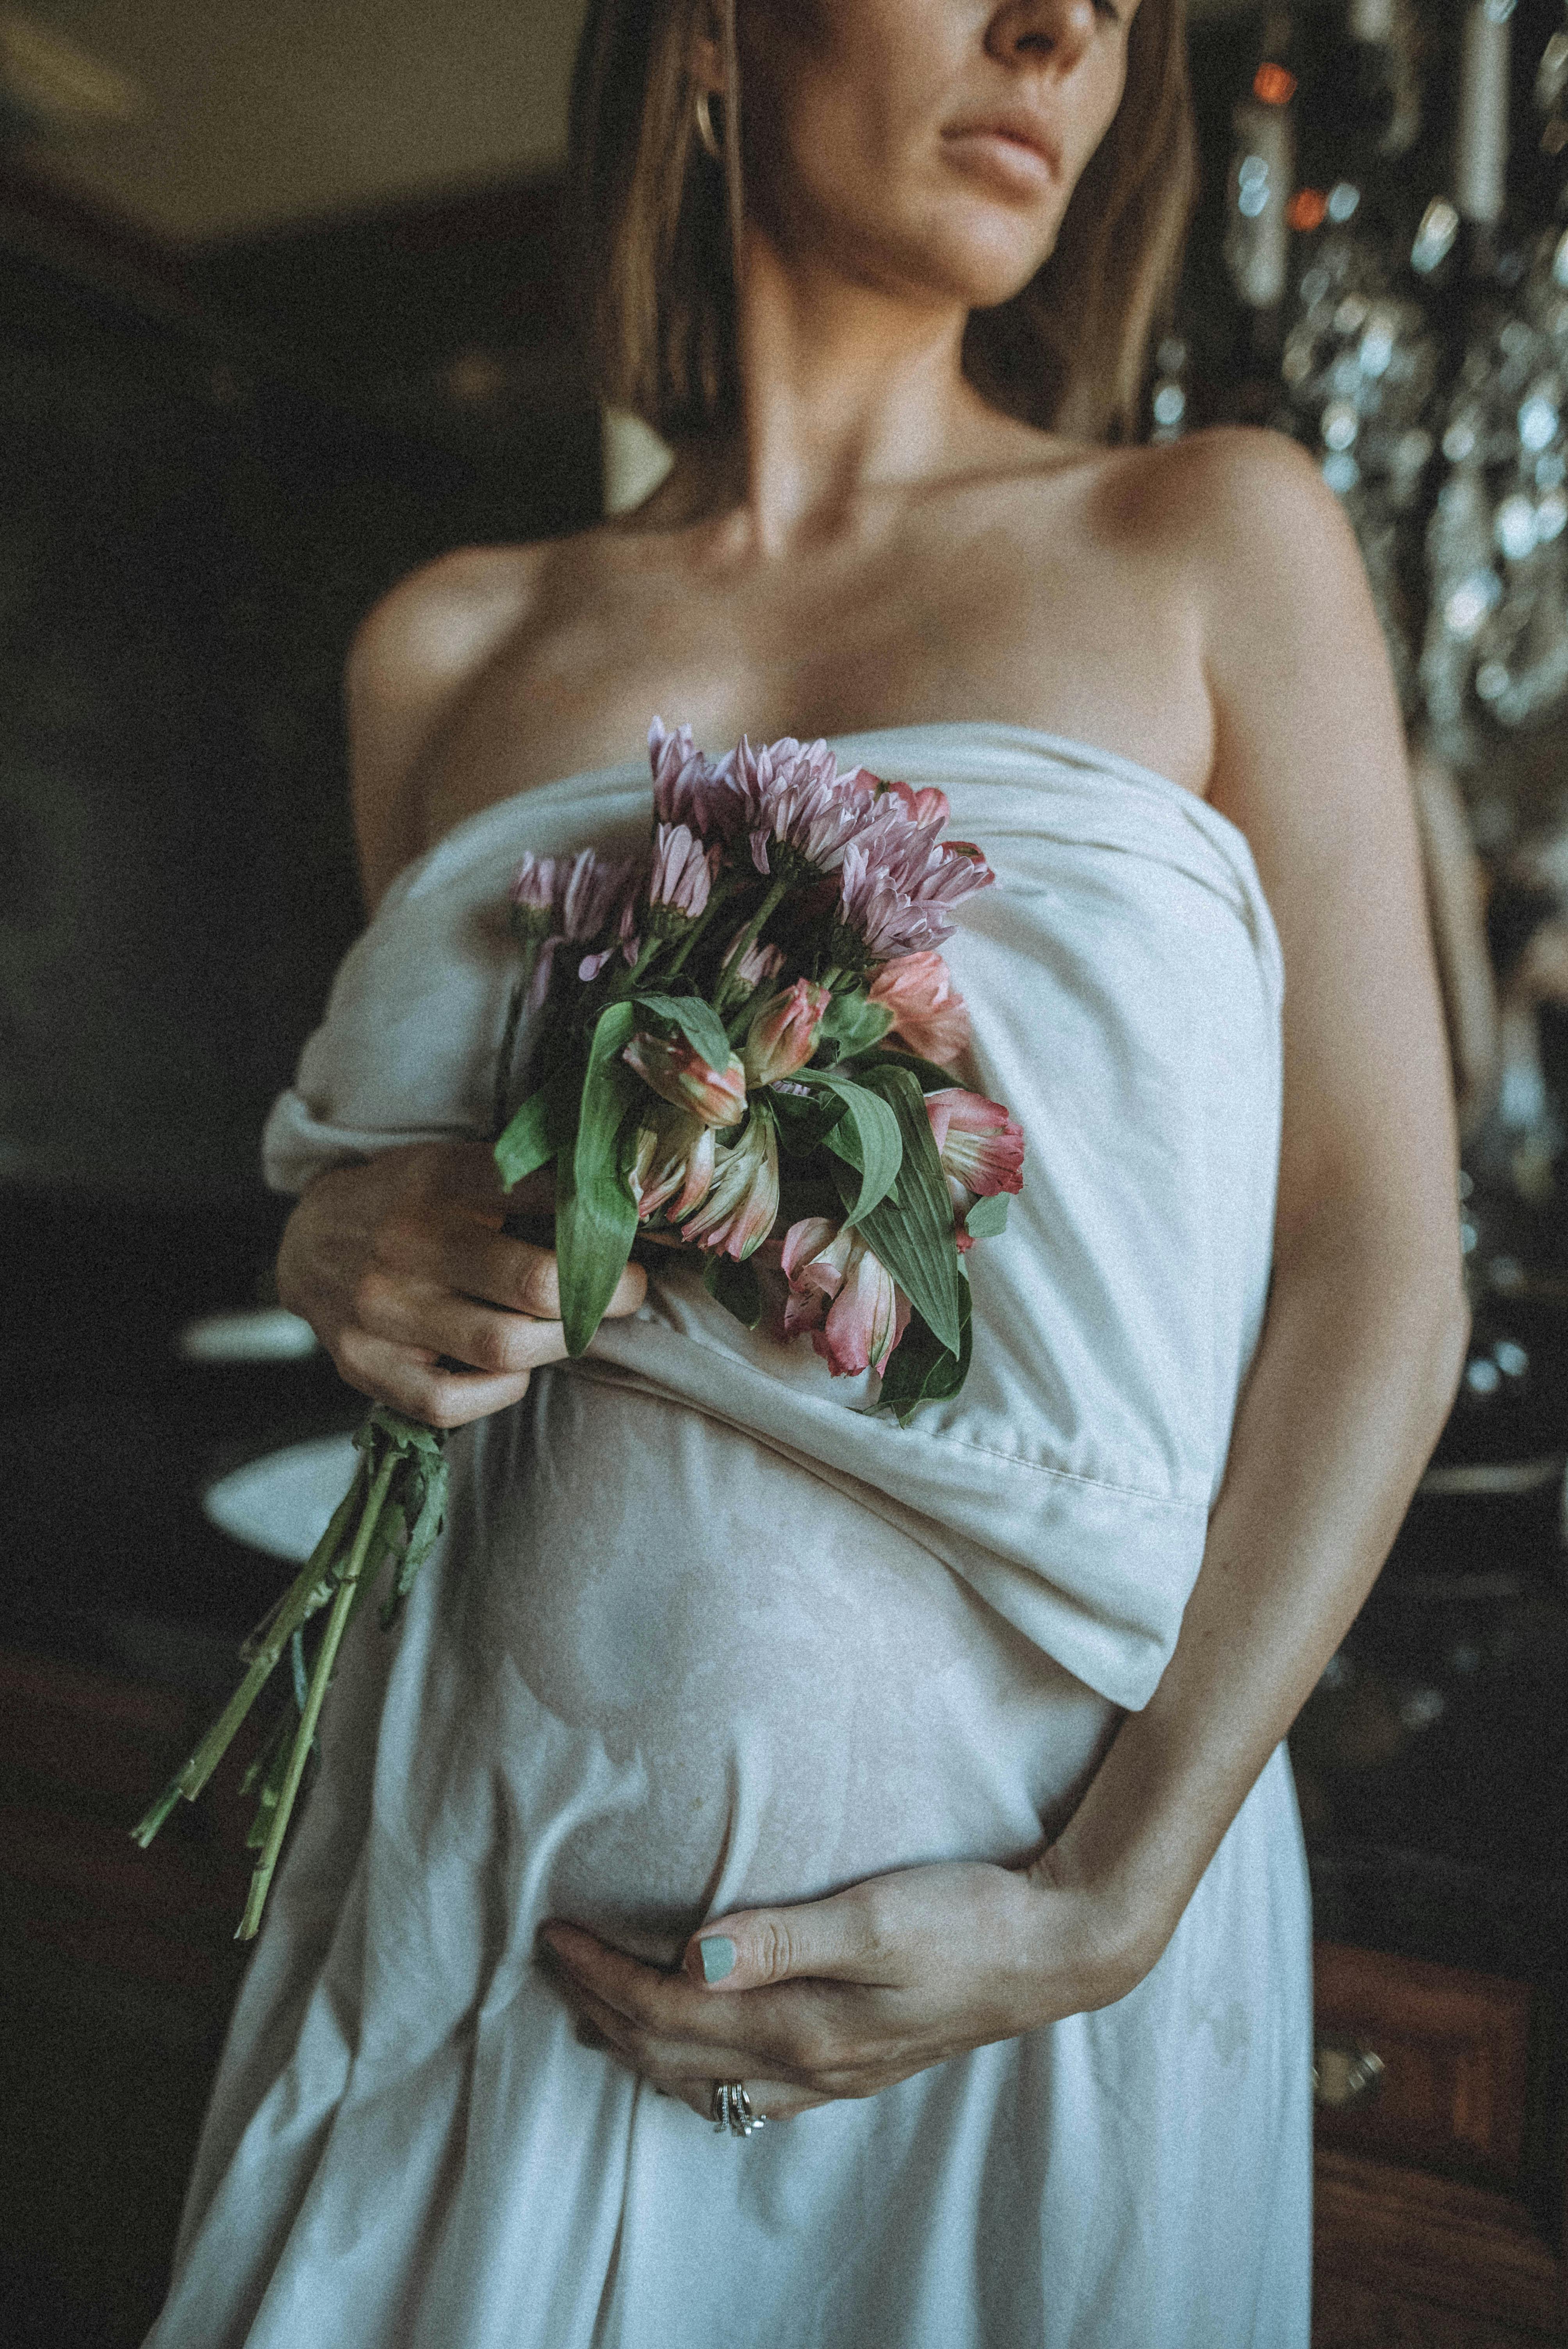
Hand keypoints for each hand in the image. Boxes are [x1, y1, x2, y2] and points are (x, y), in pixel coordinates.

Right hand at [276, 1140, 645, 1427]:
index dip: (608, 1220)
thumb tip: (627, 1199)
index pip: (545, 1196)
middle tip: (629, 1289)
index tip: (641, 1233)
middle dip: (604, 1293)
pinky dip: (499, 1393)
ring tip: (576, 1329)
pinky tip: (514, 1373)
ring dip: (561, 1344)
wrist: (306, 1239)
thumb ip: (527, 1181)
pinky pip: (448, 1402)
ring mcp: (382, 1310)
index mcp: (439, 1181)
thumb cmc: (408, 1203)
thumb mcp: (456, 1165)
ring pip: (503, 1347)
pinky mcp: (363, 1364)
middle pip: (535, 1283)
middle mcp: (408, 1244)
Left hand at [538, 1853, 1143, 2122]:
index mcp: (802, 2027)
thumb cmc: (968, 1920)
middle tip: (552, 1963)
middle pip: (673, 2052)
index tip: (553, 1933)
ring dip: (641, 2047)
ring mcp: (835, 2073)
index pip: (667, 2010)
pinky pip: (753, 2089)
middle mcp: (809, 2064)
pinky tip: (699, 2056)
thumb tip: (690, 1958)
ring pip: (708, 2080)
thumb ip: (781, 1939)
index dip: (602, 1975)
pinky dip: (701, 2071)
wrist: (1055, 1950)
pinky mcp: (859, 2062)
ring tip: (595, 2015)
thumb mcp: (874, 1916)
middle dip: (602, 2011)